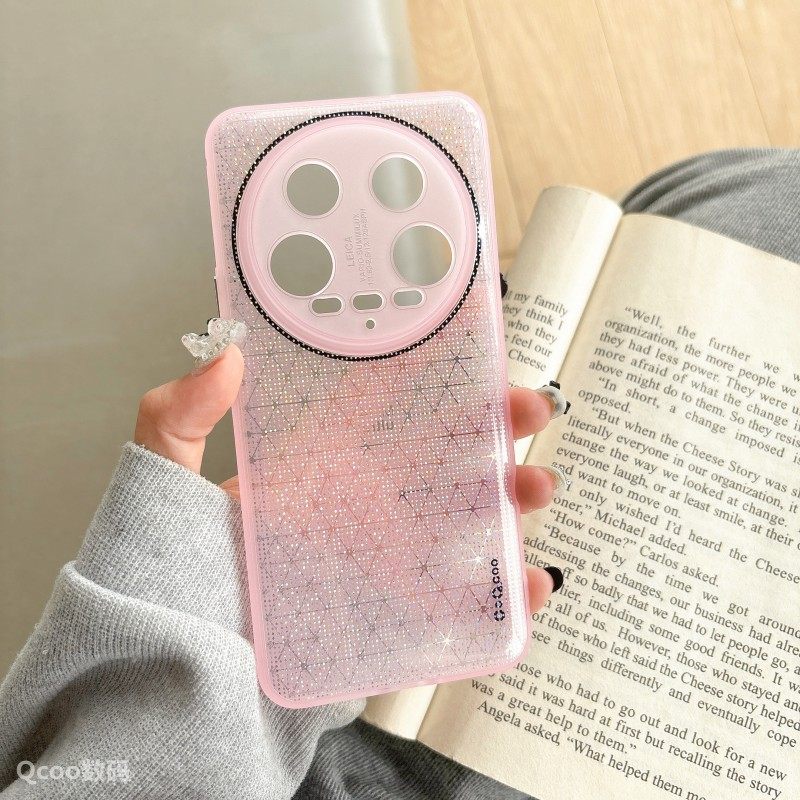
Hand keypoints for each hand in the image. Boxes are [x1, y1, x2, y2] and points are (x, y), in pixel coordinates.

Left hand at [134, 347, 562, 610]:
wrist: (184, 660)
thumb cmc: (175, 562)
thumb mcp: (166, 476)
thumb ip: (180, 415)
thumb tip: (222, 357)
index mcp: (320, 456)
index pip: (383, 399)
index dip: (428, 367)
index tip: (474, 343)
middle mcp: (361, 497)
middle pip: (444, 452)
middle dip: (497, 426)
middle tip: (533, 409)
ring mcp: (382, 553)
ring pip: (466, 519)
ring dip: (513, 501)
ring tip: (540, 487)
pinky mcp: (395, 611)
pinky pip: (460, 601)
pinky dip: (505, 596)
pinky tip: (534, 585)